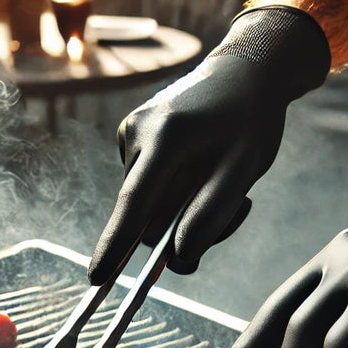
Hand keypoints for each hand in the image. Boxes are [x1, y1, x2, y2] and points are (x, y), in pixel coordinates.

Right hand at [88, 6, 329, 283]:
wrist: (245, 70)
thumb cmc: (250, 120)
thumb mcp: (243, 170)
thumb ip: (211, 215)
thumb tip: (177, 260)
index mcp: (165, 138)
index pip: (135, 203)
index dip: (116, 245)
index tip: (97, 277)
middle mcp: (138, 133)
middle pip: (147, 212)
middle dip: (185, 226)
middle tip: (239, 209)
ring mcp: (131, 132)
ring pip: (150, 202)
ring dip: (187, 207)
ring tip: (227, 177)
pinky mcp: (133, 135)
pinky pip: (150, 184)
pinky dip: (179, 189)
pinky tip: (205, 165)